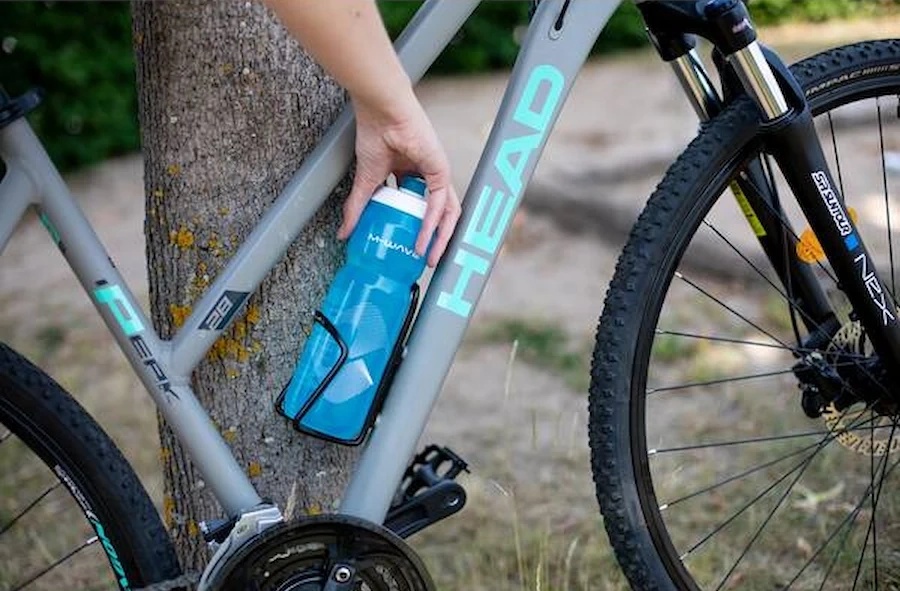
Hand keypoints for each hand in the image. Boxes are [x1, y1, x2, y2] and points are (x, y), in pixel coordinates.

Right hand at [337, 93, 460, 267]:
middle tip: (424, 261)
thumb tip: (344, 232)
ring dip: (439, 237)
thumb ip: (357, 207)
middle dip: (434, 240)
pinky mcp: (441, 171)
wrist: (382, 113)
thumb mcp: (366, 180)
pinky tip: (423, 237)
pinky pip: (439, 203)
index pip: (421, 209)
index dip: (417, 229)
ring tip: (427, 257)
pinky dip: (432, 222)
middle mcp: (428, 176)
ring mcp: (437, 174)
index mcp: (413, 176)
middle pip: (437, 214)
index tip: (409, 249)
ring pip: (446, 212)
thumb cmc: (376, 134)